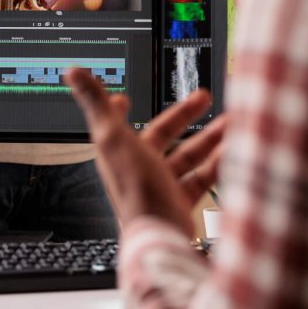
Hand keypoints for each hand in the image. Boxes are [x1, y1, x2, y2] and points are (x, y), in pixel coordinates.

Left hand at [65, 68, 226, 235]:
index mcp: (118, 151)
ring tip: (233, 122)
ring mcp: (159, 186)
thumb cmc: (134, 188)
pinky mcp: (179, 204)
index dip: (118, 109)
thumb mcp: (112, 137)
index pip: (115, 124)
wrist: (160, 237)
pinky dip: (218, 165)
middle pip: (162, 136)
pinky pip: (202, 179)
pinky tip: (234, 153)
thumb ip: (95, 102)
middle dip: (184, 116)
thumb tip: (73, 71)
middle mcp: (137, 167)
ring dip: (209, 138)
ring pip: (187, 157)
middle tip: (204, 96)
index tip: (122, 98)